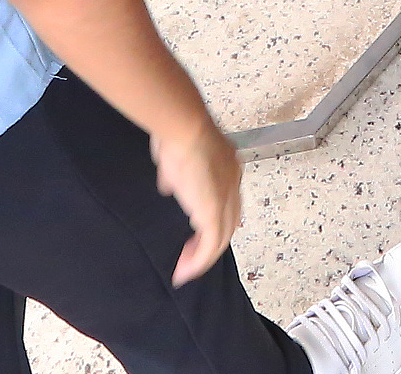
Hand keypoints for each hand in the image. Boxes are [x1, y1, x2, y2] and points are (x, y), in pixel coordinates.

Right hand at [150, 121, 243, 286]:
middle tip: (190, 256)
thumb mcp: (175, 156)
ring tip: (185, 269)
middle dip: (210, 242)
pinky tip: (184, 271)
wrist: (184, 128)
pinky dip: (199, 262)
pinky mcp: (214, 212)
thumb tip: (168, 186)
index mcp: (227, 168)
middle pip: (229, 222)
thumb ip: (174, 174)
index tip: (196, 231)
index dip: (214, 217)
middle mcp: (232, 183)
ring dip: (203, 257)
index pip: (226, 200)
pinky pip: (211, 245)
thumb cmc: (177, 133)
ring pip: (222, 237)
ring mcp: (226, 198)